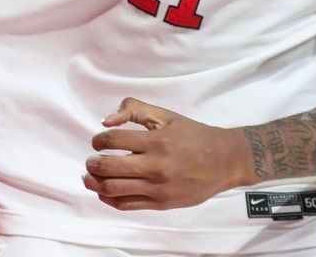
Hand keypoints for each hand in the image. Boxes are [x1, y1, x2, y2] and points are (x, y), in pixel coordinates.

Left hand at [83, 97, 250, 210]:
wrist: (223, 161)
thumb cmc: (193, 136)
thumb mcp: (166, 116)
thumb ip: (135, 110)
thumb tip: (106, 120)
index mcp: (156, 141)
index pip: (113, 139)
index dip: (99, 140)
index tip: (98, 141)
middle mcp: (155, 166)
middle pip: (108, 167)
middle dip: (92, 163)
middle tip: (91, 160)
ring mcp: (157, 188)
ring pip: (112, 189)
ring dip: (94, 182)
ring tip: (91, 176)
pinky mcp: (161, 203)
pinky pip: (126, 205)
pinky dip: (109, 199)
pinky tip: (104, 191)